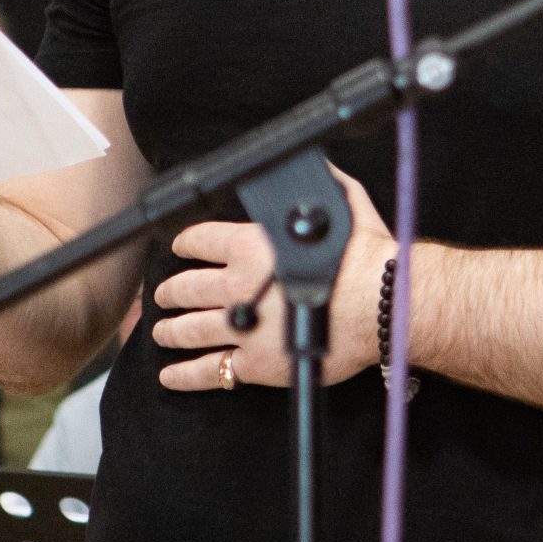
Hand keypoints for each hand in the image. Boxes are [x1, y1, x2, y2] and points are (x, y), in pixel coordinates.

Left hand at [150, 163, 395, 390]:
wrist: (381, 304)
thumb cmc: (366, 257)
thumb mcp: (344, 202)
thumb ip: (321, 184)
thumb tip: (315, 167)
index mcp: (252, 245)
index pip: (202, 239)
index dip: (184, 243)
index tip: (177, 247)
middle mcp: (239, 285)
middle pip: (189, 287)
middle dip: (171, 290)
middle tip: (164, 294)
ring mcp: (243, 327)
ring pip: (191, 329)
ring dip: (170, 329)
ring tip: (161, 330)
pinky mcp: (255, 364)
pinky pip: (210, 371)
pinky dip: (185, 374)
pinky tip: (170, 374)